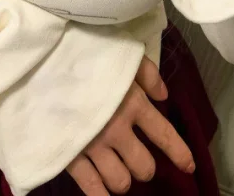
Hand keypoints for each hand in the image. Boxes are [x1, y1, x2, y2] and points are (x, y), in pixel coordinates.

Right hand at [65, 54, 193, 193]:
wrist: (44, 60)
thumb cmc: (85, 52)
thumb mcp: (121, 53)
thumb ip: (147, 74)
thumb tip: (164, 96)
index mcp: (133, 103)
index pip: (165, 135)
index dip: (180, 154)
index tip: (189, 166)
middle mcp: (118, 130)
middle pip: (144, 167)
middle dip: (144, 165)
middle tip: (135, 156)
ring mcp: (93, 146)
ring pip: (121, 182)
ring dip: (122, 178)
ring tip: (116, 168)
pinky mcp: (71, 156)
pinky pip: (92, 190)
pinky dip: (101, 194)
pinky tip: (104, 192)